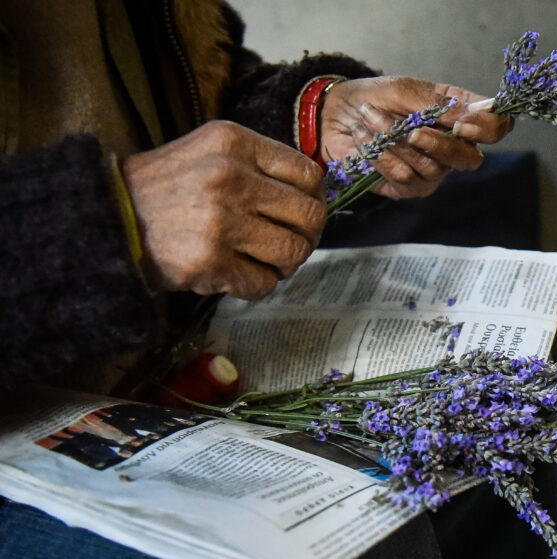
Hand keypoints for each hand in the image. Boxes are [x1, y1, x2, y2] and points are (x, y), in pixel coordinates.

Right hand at [123, 121, 326, 299]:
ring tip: (265, 261)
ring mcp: (221, 221)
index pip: (309, 175)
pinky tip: (239, 274)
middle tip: (290, 243)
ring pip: (292, 252)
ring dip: (285, 264)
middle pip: (310, 216)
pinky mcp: (210, 261)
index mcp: (234, 143)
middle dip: (307, 236)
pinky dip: (258, 284)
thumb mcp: (210, 152)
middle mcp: (231, 177)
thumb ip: (258, 165)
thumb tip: (314, 195)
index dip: (314, 200)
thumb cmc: (166, 188)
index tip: (302, 213)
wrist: (110, 217)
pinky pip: (263, 283)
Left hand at [319, 76, 512, 199]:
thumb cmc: (374, 97)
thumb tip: (484, 111)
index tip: (463, 124)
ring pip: (431, 168)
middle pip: (469, 159)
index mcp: (460, 116)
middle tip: (411, 130)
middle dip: (439, 145)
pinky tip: (364, 139)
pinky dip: (380, 155)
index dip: (488, 129)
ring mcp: (432, 171)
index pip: (495, 127)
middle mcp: (452, 147)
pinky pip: (403, 177)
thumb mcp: (406, 91)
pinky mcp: (406, 187)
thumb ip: (443, 105)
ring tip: (370, 119)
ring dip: (395, 141)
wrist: (334, 115)